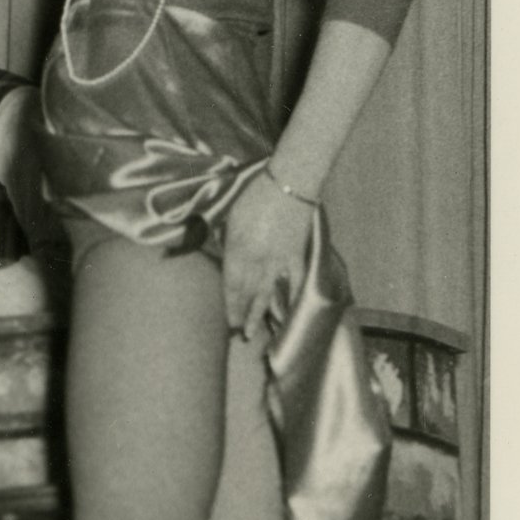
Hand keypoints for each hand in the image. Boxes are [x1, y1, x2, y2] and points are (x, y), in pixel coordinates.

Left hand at [224, 169, 315, 345]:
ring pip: (267, 292)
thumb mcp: (231, 216)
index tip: (225, 319)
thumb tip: (222, 254)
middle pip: (247, 293)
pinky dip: (291, 298)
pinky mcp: (297, 255)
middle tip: (236, 334)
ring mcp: (279, 260)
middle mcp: (257, 260)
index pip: (231, 283)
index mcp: (238, 249)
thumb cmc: (255, 195)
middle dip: (240, 314)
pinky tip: (288, 313)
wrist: (290, 184)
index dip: (228, 303)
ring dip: (259, 313)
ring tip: (253, 332)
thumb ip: (225, 240)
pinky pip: (295, 281)